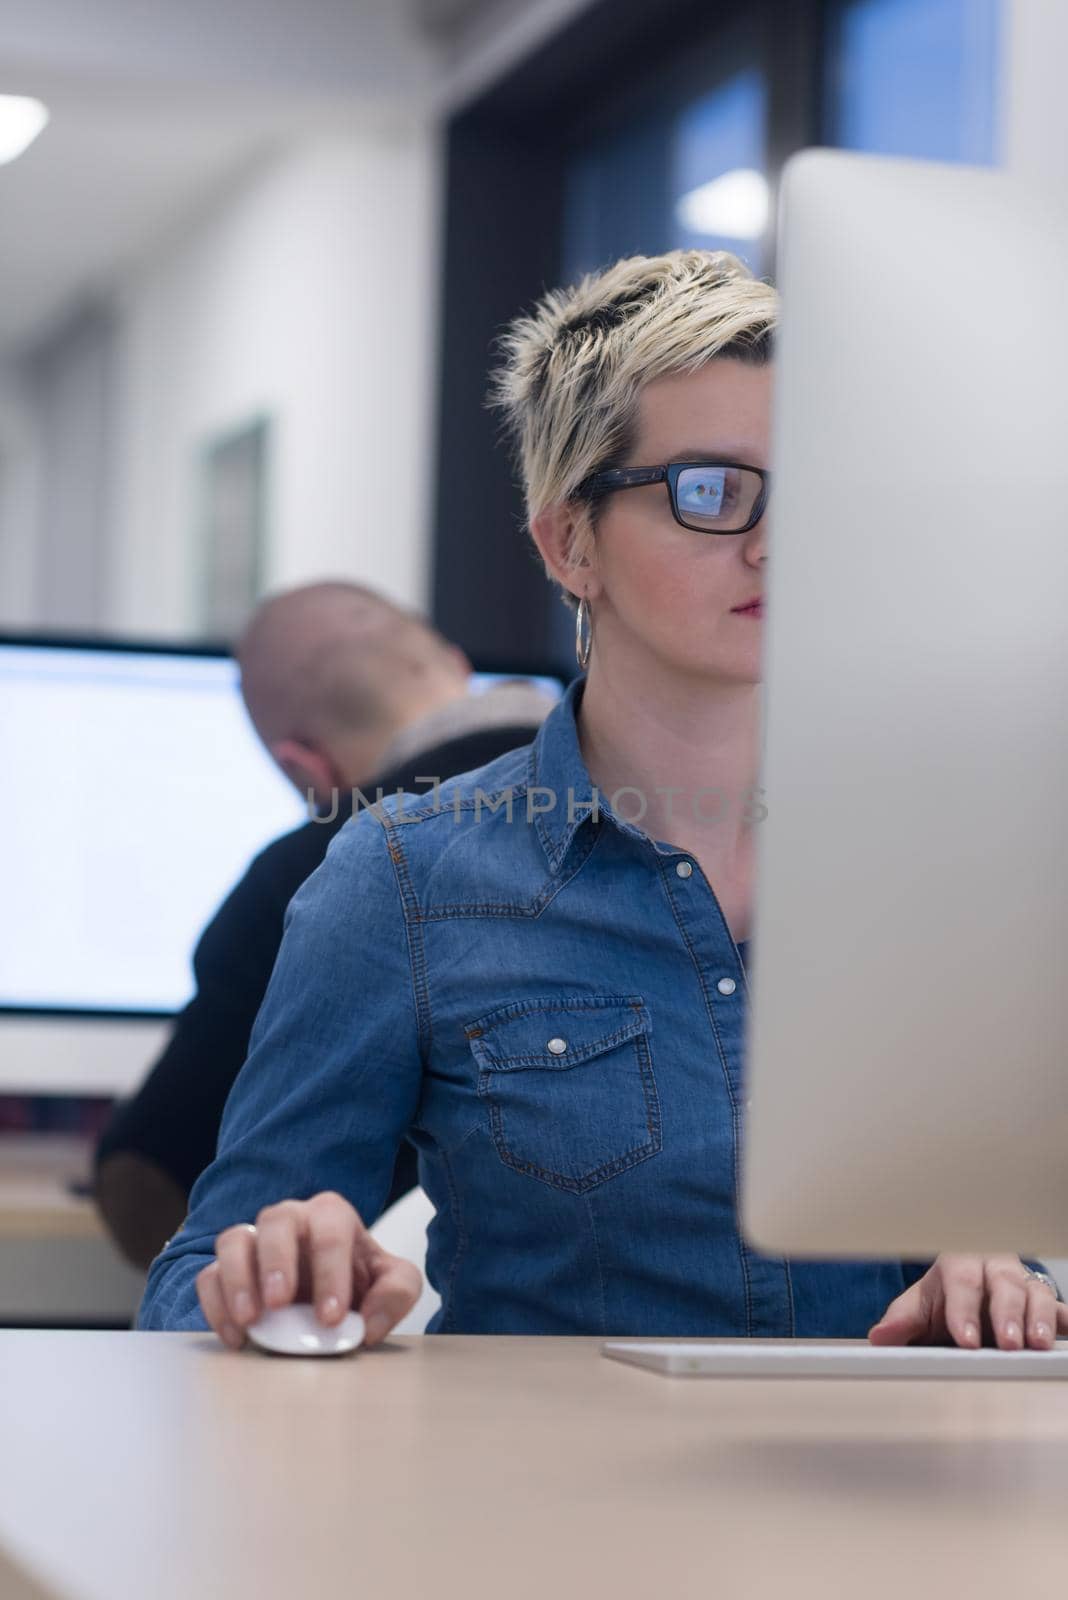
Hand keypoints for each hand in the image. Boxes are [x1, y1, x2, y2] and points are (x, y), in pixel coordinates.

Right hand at [196, 1191, 421, 1350]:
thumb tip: (371, 1320)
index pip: (331, 1228)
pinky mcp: (226, 1272)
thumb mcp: (393, 1284)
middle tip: (280, 1303)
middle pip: (277, 1219)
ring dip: (238, 1278)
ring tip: (251, 1319)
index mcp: (332, 1217)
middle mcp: (290, 1221)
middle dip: (277, 1260)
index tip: (331, 1316)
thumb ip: (397, 1291)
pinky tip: (236, 1336)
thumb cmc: (359, 1285)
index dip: (330, 1270)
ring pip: (233, 1239)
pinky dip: (216, 1305)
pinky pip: (209, 1276)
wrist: (327, 1304)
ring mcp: (254, 1244)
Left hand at [868, 1254, 1067, 1349]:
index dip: (963, 1310)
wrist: (969, 1287)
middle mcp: (995, 1269)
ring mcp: (1023, 1284)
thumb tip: (880, 1336)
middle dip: (1007, 1314)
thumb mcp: (921, 1305)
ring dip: (1039, 1319)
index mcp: (960, 1265)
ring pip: (1036, 1294)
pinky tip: (1067, 1333)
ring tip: (1038, 1344)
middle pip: (1004, 1285)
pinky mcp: (1044, 1304)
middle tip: (1009, 1343)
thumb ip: (903, 1320)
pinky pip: (1059, 1311)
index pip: (962, 1282)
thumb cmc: (946, 1296)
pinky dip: (1065, 1322)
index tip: (964, 1339)